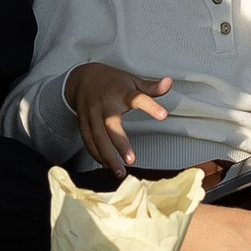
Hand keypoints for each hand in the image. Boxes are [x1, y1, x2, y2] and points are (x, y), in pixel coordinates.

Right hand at [66, 61, 171, 178]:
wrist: (81, 78)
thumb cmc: (112, 82)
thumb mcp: (132, 81)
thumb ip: (151, 87)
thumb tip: (170, 82)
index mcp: (121, 92)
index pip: (137, 98)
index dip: (150, 106)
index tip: (163, 115)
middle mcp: (105, 104)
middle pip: (110, 125)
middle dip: (120, 144)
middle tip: (131, 161)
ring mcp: (92, 114)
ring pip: (97, 138)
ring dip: (107, 156)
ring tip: (120, 172)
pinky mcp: (83, 123)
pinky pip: (88, 141)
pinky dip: (96, 154)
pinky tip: (106, 165)